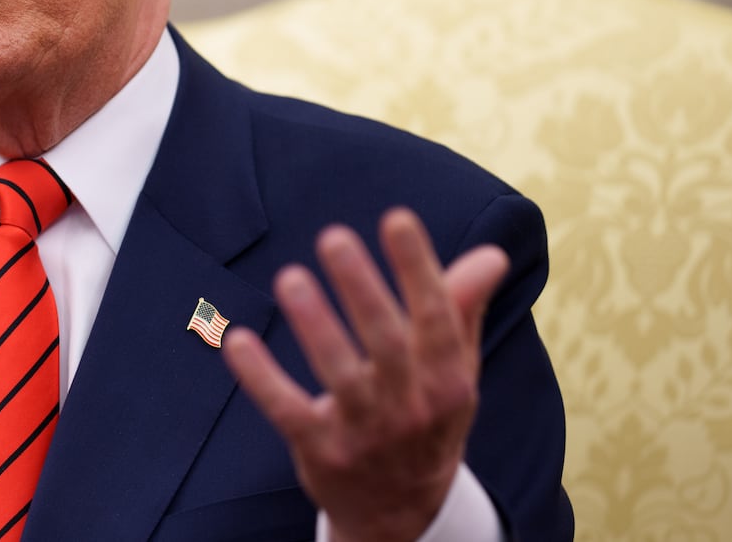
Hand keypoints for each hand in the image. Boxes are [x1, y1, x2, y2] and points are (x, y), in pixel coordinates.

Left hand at [221, 208, 507, 541]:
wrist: (402, 512)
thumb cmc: (426, 418)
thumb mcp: (455, 371)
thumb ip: (462, 307)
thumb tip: (492, 254)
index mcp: (447, 379)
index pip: (437, 317)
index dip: (418, 268)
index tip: (396, 219)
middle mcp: (410, 405)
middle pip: (386, 341)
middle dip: (361, 288)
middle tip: (333, 238)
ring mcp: (364, 431)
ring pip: (339, 375)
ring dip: (315, 326)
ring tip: (290, 278)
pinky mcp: (320, 450)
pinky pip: (287, 410)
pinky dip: (262, 377)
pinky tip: (239, 341)